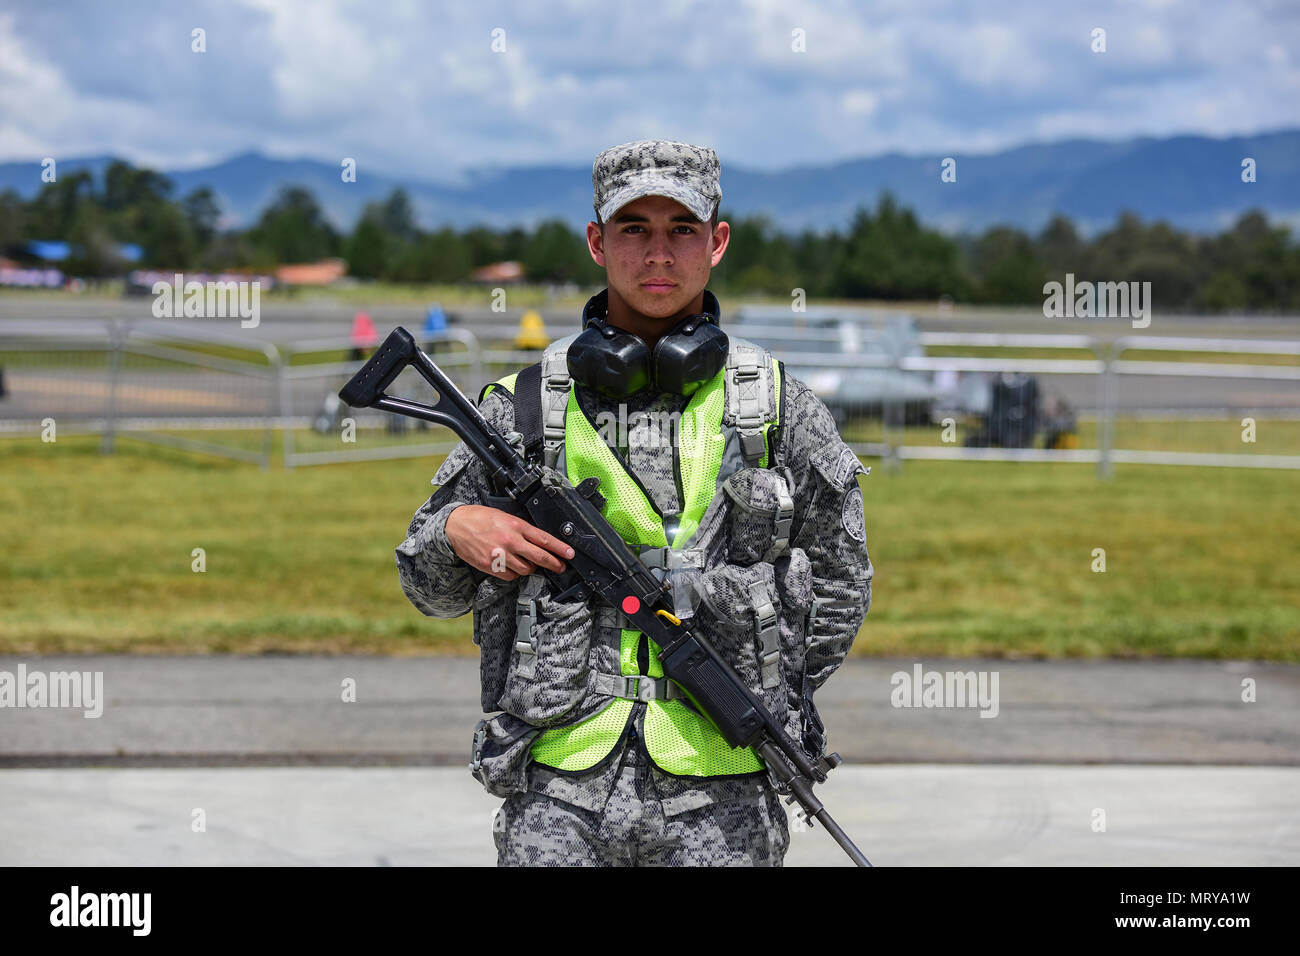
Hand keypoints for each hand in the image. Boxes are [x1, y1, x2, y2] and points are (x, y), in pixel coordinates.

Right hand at [445, 505, 573, 580]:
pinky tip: (512, 565)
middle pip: (539, 557)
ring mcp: (500, 555)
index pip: (543, 539)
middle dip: (553, 564)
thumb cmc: (480, 518)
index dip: (559, 548)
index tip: (570, 554)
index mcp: (515, 525)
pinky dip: (514, 572)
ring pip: (525, 569)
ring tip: (528, 562)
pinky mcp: (491, 566)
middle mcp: (509, 541)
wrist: (456, 525)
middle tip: (560, 567)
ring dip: (530, 567)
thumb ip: (521, 528)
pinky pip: (510, 575)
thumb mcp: (505, 516)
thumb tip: (538, 540)